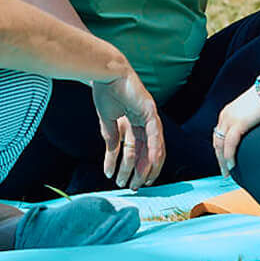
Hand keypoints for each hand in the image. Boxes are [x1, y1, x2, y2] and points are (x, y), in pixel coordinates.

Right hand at [92, 68, 165, 188]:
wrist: (105, 73)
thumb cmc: (105, 91)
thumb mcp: (107, 122)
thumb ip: (112, 139)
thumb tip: (112, 158)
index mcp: (134, 122)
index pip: (140, 149)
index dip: (137, 166)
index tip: (130, 180)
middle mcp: (144, 121)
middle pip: (147, 152)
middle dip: (140, 171)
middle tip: (133, 186)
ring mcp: (149, 116)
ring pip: (151, 148)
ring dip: (143, 167)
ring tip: (134, 181)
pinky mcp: (149, 111)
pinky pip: (154, 136)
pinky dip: (153, 151)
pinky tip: (150, 166)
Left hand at [212, 86, 259, 177]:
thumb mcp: (252, 110)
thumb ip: (249, 120)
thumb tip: (254, 129)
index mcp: (228, 112)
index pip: (219, 134)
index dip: (219, 148)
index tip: (223, 159)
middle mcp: (225, 116)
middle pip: (217, 141)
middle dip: (219, 157)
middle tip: (224, 170)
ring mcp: (230, 120)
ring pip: (220, 145)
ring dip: (222, 160)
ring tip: (227, 172)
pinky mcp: (237, 124)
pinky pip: (229, 145)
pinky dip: (229, 156)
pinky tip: (231, 165)